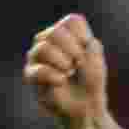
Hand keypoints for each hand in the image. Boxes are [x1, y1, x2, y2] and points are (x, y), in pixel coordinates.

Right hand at [24, 14, 108, 128]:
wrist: (85, 106)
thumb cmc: (91, 82)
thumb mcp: (97, 62)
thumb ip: (91, 48)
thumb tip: (84, 42)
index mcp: (67, 34)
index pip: (72, 21)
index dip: (83, 36)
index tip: (88, 51)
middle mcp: (49, 40)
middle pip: (55, 32)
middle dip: (72, 49)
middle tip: (79, 63)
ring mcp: (37, 56)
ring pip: (43, 47)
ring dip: (62, 61)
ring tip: (69, 72)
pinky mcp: (31, 74)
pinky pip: (38, 69)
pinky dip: (53, 75)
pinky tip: (61, 81)